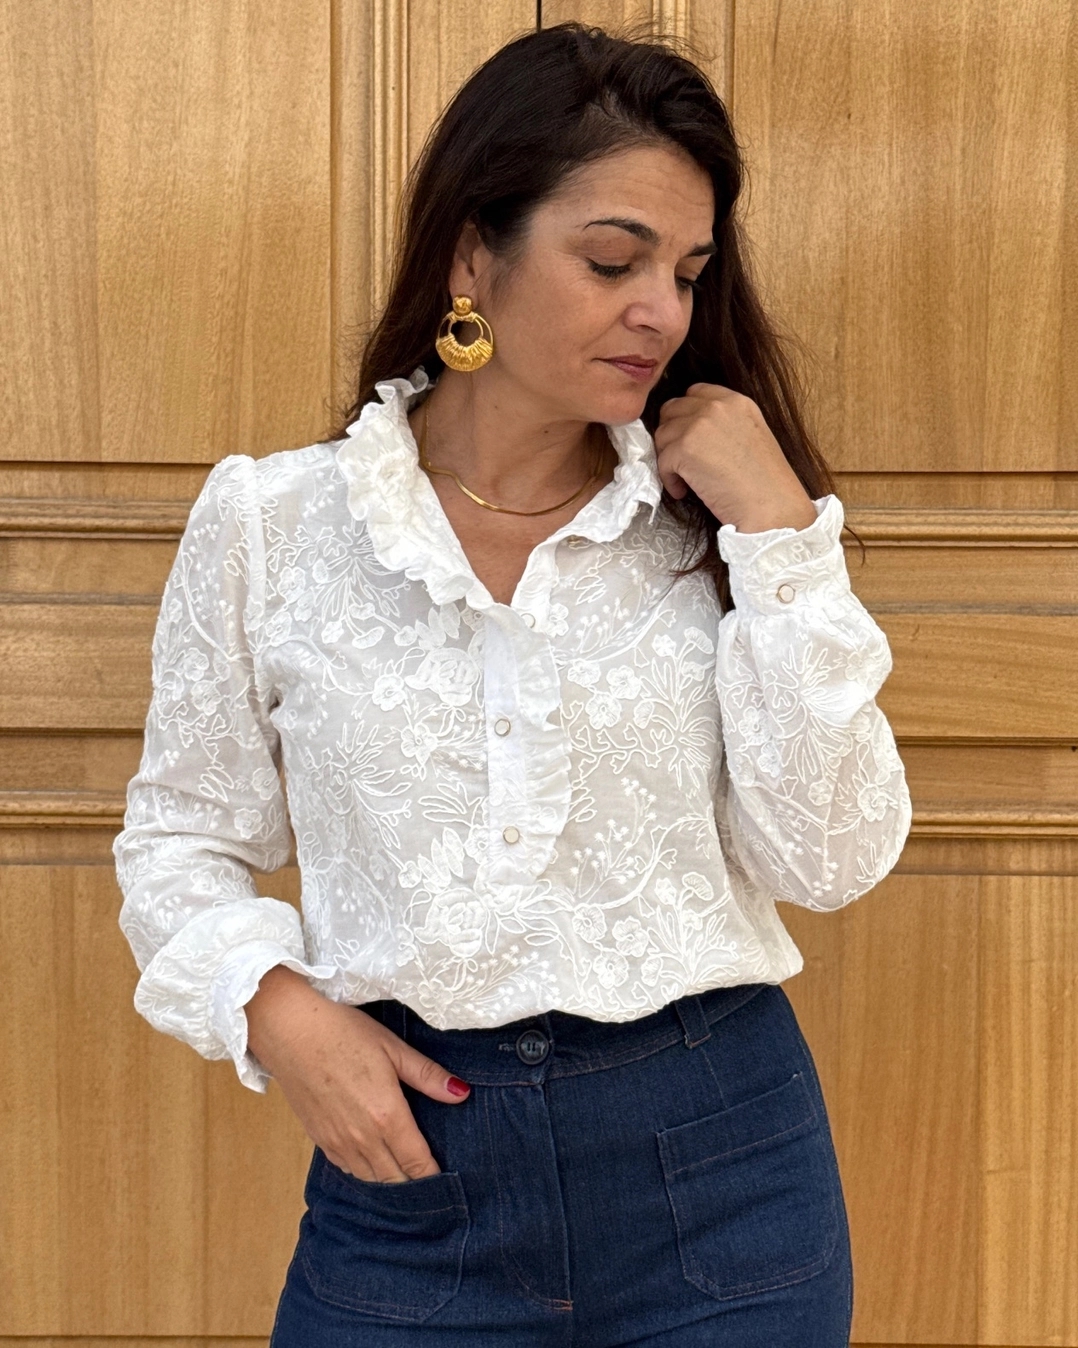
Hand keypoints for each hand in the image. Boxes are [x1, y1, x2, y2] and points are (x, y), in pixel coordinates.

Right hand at [244, 965, 470, 1182]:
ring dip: (390, 1181)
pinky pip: (348, 1169)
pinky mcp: (319, 1139)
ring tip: (407, 1176)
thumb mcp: (393, 1048)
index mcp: (386, 1116)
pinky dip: (365, 1172)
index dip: (435, 1177)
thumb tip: (462, 1094)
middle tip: (433, 1184)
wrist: (289, 1031)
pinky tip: (374, 1161)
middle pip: (396, 1180)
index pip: (417, 1164)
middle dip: (416, 1185)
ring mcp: (337, 1142)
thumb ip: (428, 1076)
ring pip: (371, 1179)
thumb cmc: (344, 1033)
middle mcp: (362, 1138)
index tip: (449, 1183)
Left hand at [654, 382, 816, 532]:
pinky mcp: (685, 448)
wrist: (771, 507)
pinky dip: (669, 479)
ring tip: (686, 480)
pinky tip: (684, 491)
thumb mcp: (751, 435)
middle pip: (672, 410)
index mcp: (737, 401)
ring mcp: (699, 424)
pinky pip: (662, 460)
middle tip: (682, 460)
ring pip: (662, 434)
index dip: (686, 416)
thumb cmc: (765, 483)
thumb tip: (692, 430)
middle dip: (673, 435)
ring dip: (669, 458)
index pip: (695, 392)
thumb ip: (723, 424)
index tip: (690, 439)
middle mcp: (717, 406)